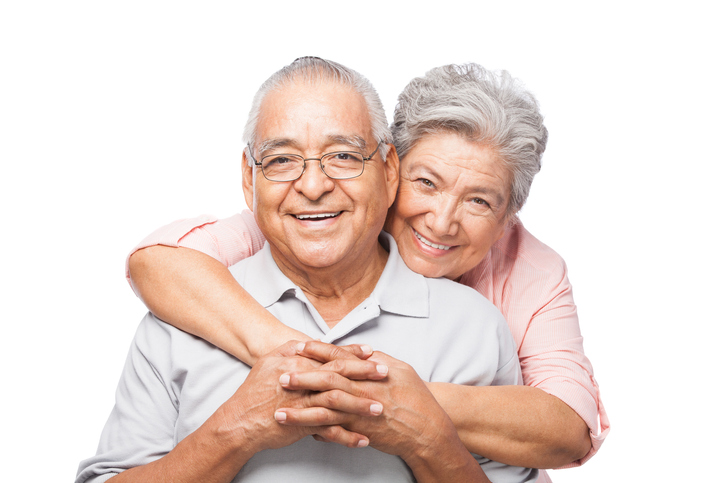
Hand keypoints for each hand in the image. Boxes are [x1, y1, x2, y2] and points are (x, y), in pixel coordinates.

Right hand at [210, 340, 383, 453]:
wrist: (239, 422)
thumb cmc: (255, 392)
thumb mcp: (270, 361)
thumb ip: (291, 350)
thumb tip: (310, 342)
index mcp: (295, 362)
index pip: (330, 354)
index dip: (352, 353)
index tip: (371, 352)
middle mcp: (301, 380)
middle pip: (339, 373)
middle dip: (365, 373)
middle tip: (385, 373)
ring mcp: (302, 403)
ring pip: (338, 401)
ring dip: (361, 405)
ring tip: (380, 408)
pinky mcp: (302, 424)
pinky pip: (329, 431)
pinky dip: (348, 436)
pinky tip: (364, 439)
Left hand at [276, 343, 456, 460]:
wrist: (427, 430)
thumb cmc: (417, 398)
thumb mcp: (402, 369)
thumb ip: (378, 359)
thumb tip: (361, 351)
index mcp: (372, 370)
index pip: (340, 356)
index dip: (318, 351)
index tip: (298, 346)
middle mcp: (364, 388)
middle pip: (327, 379)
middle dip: (302, 376)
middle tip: (280, 375)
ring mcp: (361, 410)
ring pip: (325, 407)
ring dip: (300, 409)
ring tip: (279, 410)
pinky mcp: (360, 430)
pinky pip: (334, 429)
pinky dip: (315, 429)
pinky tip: (299, 429)